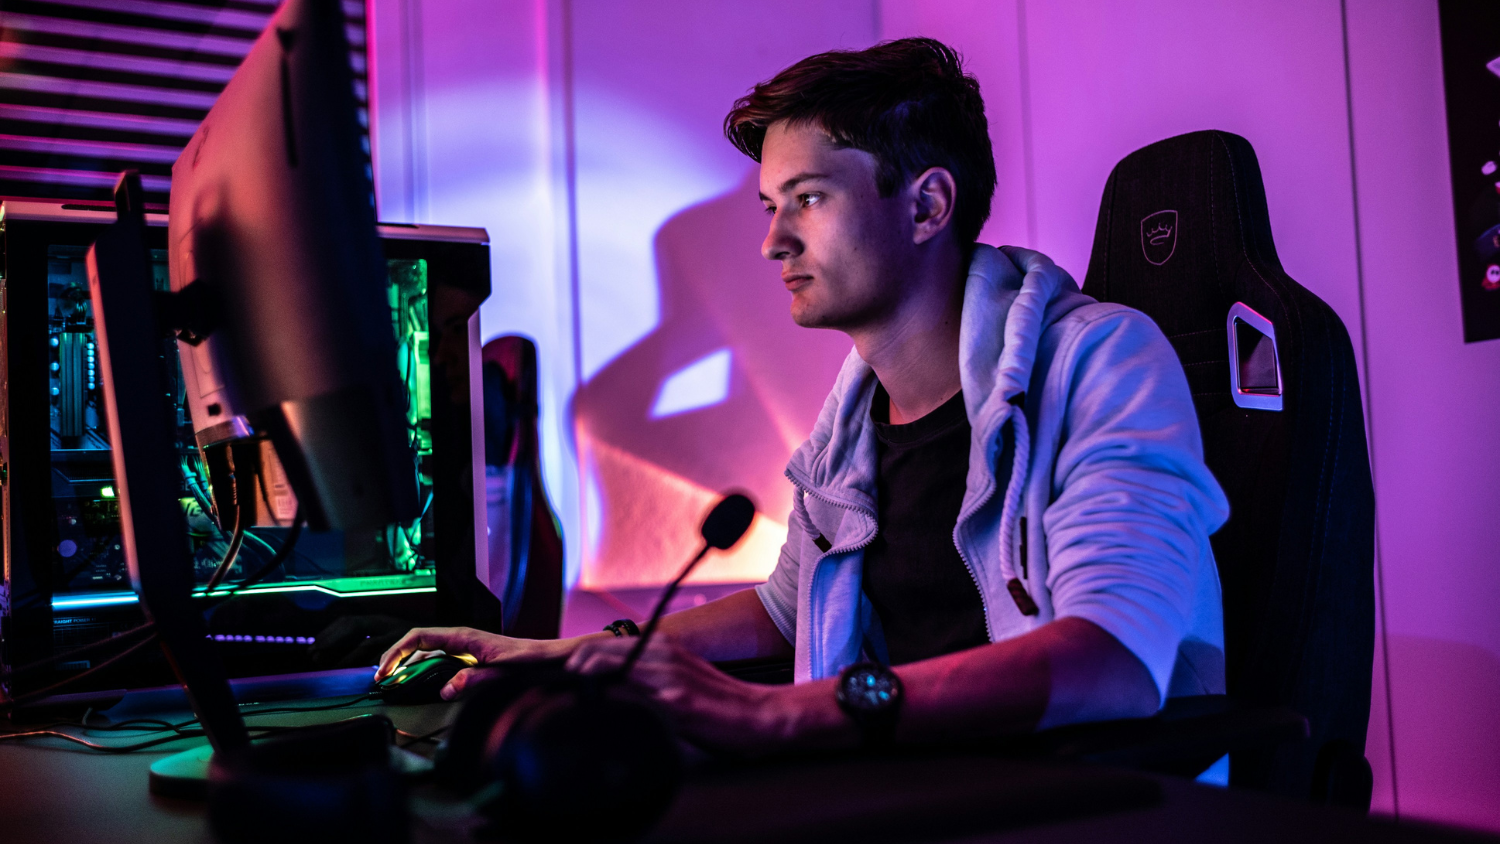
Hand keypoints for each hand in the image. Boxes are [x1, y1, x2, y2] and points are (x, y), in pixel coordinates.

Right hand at [375, 626, 579, 698]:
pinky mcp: (465, 655)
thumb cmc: (527, 659)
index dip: (397, 652)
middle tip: (380, 678)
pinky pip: (435, 658)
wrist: (545, 657)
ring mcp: (461, 646)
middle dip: (394, 657)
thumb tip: (445, 690)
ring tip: (390, 680)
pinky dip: (420, 668)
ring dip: (406, 663)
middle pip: (416, 642)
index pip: (419, 637)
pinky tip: (415, 680)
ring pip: (424, 651)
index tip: (384, 669)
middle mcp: (459, 638)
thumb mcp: (500, 671)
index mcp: (463, 636)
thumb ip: (473, 679)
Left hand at [566, 636, 853, 755]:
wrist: (758, 715)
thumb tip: (605, 691)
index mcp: (659, 648)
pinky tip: (590, 707)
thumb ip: (643, 681)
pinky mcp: (674, 697)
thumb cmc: (718, 704)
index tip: (548, 675)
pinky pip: (628, 692)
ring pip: (605, 665)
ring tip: (556, 692)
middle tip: (543, 684)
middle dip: (564, 668)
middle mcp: (660, 652)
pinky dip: (603, 698)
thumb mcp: (676, 684)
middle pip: (594, 651)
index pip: (601, 647)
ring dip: (575, 679)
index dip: (571, 661)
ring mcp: (666, 674)